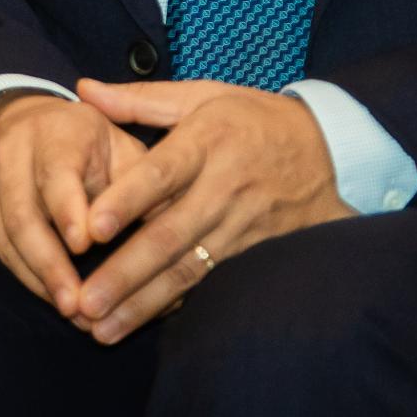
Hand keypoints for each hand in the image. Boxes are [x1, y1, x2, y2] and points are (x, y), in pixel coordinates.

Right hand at [0, 90, 144, 314]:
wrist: (15, 120)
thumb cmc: (85, 143)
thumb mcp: (117, 146)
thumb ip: (142, 182)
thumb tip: (176, 227)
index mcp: (55, 130)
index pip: (56, 171)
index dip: (67, 209)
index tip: (84, 244)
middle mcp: (10, 150)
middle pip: (22, 213)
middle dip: (50, 263)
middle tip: (78, 305)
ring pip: (5, 236)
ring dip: (38, 278)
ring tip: (71, 312)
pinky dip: (24, 275)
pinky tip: (50, 295)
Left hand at [68, 78, 353, 341]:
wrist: (334, 149)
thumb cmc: (254, 117)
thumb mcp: (203, 94)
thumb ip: (139, 98)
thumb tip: (83, 89)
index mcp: (206, 142)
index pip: (160, 175)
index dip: (126, 202)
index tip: (90, 228)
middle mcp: (223, 188)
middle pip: (169, 235)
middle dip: (125, 273)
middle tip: (85, 302)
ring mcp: (242, 226)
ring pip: (188, 270)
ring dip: (145, 302)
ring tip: (104, 327)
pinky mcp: (255, 252)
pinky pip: (213, 282)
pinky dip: (179, 305)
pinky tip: (147, 322)